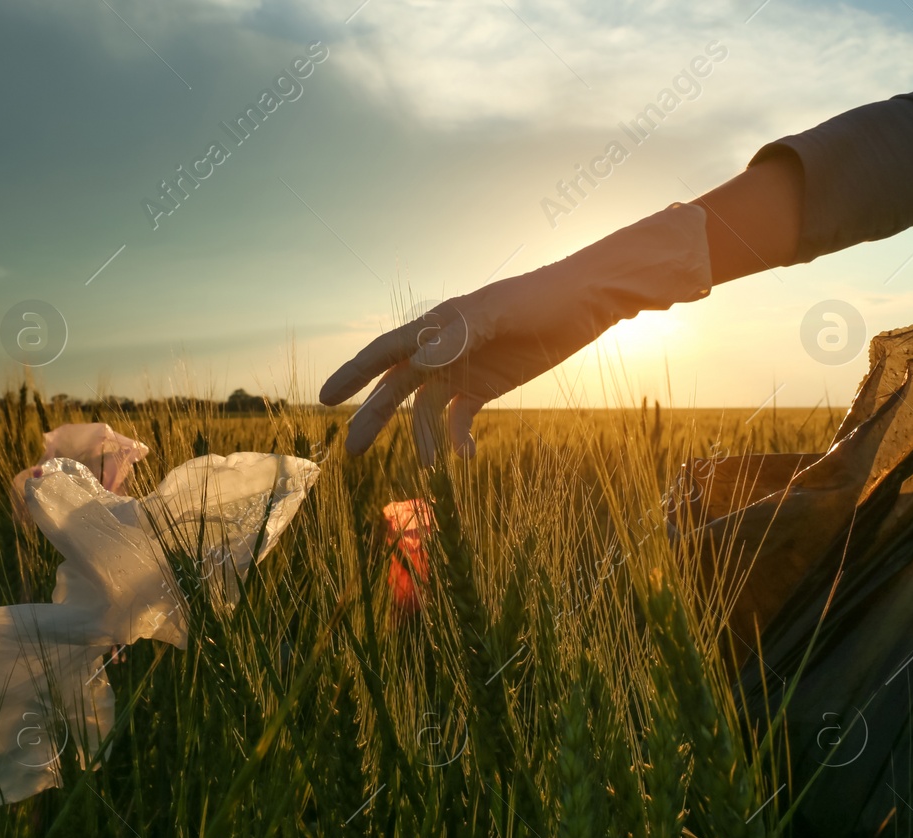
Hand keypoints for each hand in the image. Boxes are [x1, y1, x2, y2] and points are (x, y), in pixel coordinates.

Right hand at [321, 203, 711, 458]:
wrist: (588, 301)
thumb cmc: (542, 297)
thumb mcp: (502, 313)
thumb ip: (460, 335)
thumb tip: (419, 360)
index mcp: (439, 325)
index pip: (385, 351)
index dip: (353, 374)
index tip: (324, 399)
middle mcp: (444, 349)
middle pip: (397, 387)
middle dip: (373, 417)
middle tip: (353, 452)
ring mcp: (465, 369)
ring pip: (426, 408)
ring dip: (421, 436)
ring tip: (425, 464)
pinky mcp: (488, 386)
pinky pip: (461, 418)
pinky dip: (458, 437)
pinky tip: (467, 454)